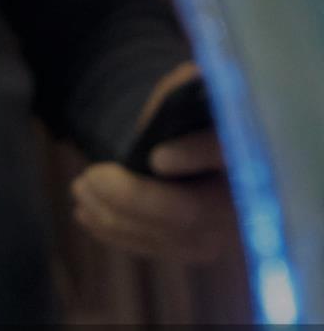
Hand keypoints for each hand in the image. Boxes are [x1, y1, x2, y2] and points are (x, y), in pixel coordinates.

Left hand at [70, 65, 236, 263]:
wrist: (194, 148)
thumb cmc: (190, 113)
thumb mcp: (189, 90)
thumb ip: (186, 87)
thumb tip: (185, 82)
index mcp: (251, 146)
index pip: (230, 154)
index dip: (196, 156)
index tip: (158, 158)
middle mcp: (250, 199)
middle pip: (189, 212)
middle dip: (131, 197)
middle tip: (89, 177)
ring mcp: (226, 231)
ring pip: (164, 236)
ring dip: (112, 215)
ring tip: (79, 188)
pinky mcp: (198, 248)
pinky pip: (154, 248)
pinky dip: (114, 232)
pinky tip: (85, 213)